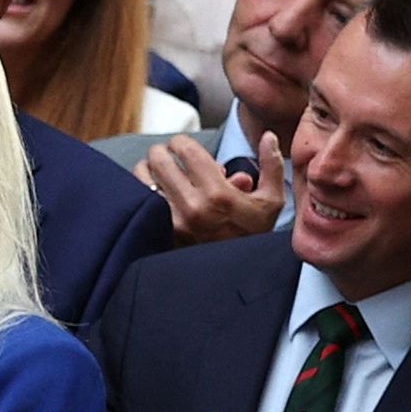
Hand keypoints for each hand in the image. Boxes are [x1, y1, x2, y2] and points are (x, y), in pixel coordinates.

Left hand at [138, 128, 285, 246]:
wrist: (237, 274)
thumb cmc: (254, 235)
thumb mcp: (271, 201)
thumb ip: (271, 165)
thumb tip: (268, 137)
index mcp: (218, 195)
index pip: (186, 151)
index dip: (181, 142)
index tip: (182, 144)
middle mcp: (191, 208)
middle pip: (160, 161)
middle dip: (162, 152)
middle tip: (166, 154)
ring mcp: (172, 223)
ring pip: (142, 180)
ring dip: (147, 170)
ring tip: (155, 170)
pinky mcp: (159, 235)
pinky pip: (138, 203)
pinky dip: (140, 191)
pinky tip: (150, 190)